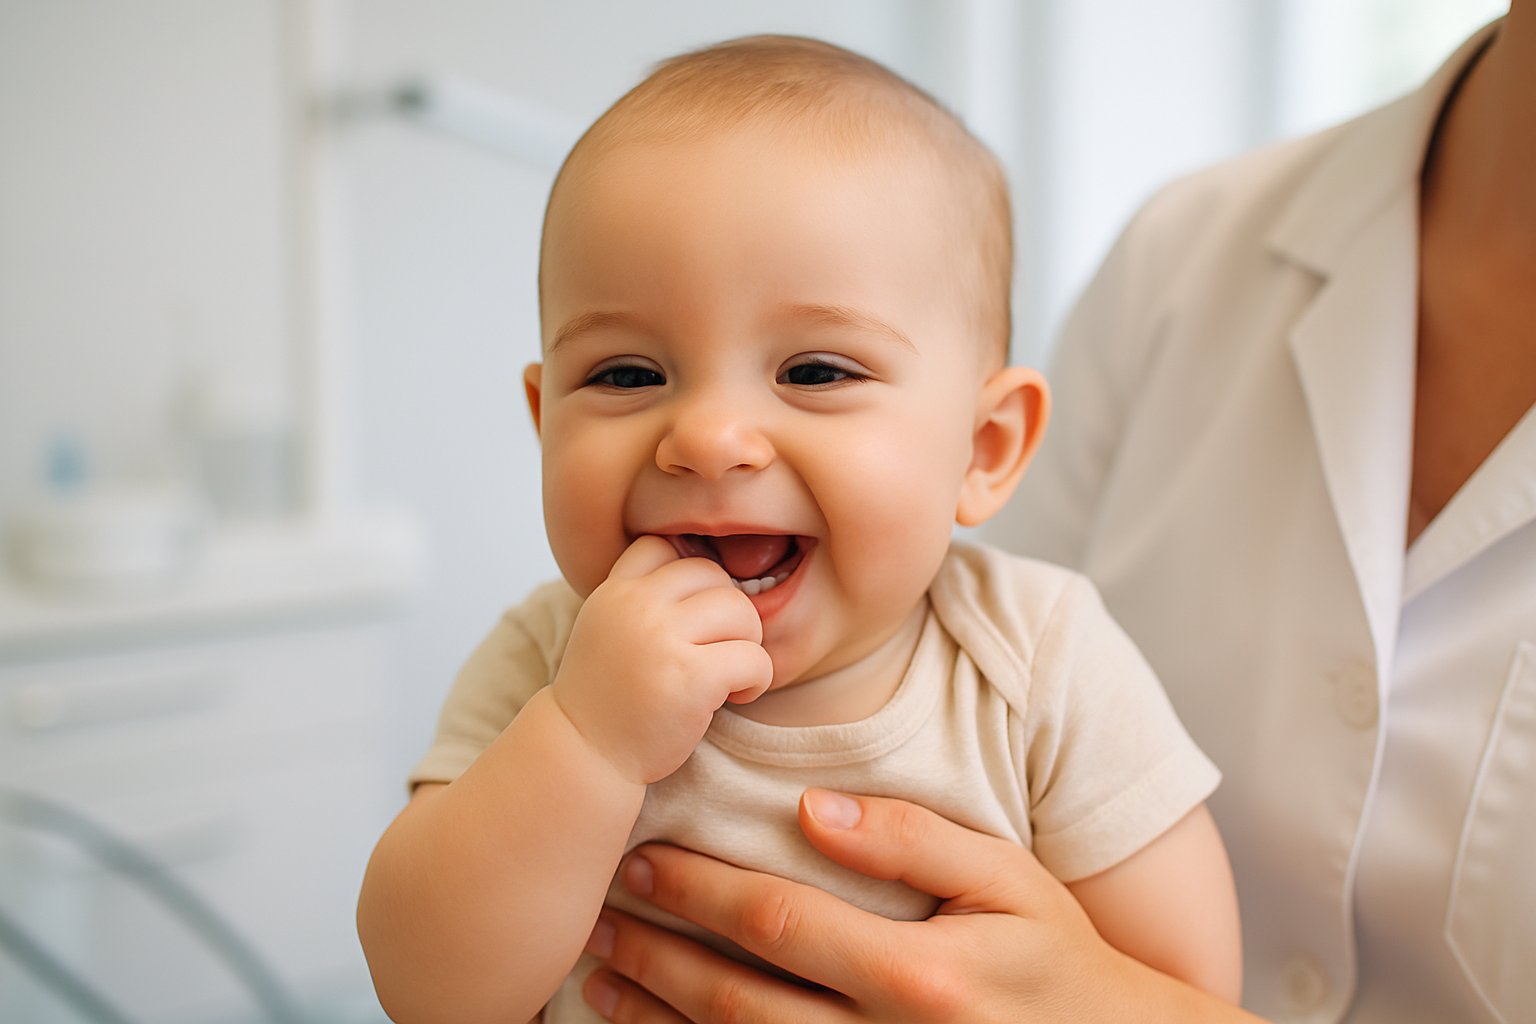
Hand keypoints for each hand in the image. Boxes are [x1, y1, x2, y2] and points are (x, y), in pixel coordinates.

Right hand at [551, 535, 773, 785]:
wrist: (585, 755)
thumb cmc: (608, 697)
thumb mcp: (608, 629)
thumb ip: (643, 598)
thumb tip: (711, 574)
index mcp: (615, 591)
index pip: (665, 546)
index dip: (690, 581)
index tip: (692, 619)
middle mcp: (636, 606)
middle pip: (714, 575)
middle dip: (728, 614)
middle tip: (719, 651)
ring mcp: (662, 639)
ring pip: (741, 611)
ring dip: (748, 644)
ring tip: (728, 673)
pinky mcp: (690, 677)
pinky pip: (755, 658)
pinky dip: (757, 678)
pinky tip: (736, 696)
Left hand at [580, 790, 1254, 1022]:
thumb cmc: (1059, 961)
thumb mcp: (1008, 881)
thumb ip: (911, 840)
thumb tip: (811, 808)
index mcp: (918, 974)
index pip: (778, 924)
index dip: (699, 892)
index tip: (643, 859)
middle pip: (738, 1000)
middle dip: (657, 955)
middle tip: (595, 918)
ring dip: (661, 1018)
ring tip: (601, 981)